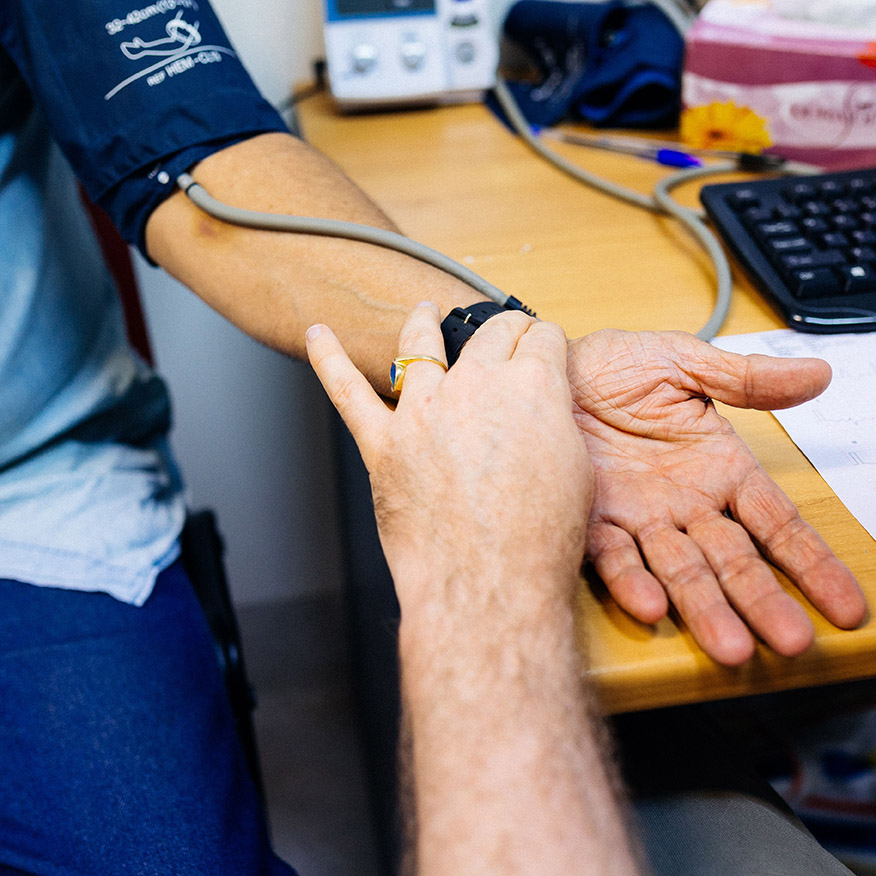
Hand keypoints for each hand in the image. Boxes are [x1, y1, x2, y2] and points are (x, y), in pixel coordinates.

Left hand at [305, 303, 593, 612]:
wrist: (488, 587)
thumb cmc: (537, 542)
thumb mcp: (574, 470)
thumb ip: (551, 423)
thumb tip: (538, 411)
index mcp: (531, 387)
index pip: (541, 340)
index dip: (546, 343)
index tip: (544, 347)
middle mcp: (474, 387)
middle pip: (490, 335)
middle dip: (505, 330)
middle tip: (508, 333)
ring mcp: (423, 412)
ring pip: (419, 346)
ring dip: (423, 322)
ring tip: (424, 311)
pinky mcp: (384, 444)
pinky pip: (348, 393)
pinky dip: (330, 361)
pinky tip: (319, 338)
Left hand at [566, 329, 866, 666]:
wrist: (542, 369)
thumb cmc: (611, 367)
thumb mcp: (682, 362)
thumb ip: (745, 379)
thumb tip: (816, 375)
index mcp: (717, 469)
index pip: (775, 523)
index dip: (810, 561)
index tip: (846, 605)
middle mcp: (683, 504)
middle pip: (733, 560)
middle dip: (762, 601)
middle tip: (791, 640)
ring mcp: (638, 518)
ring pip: (679, 571)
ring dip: (704, 608)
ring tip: (730, 646)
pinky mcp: (590, 520)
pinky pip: (613, 557)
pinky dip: (630, 581)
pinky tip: (649, 605)